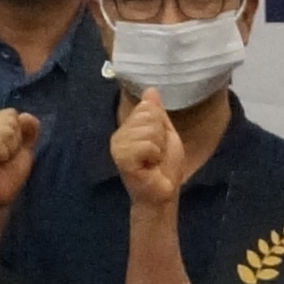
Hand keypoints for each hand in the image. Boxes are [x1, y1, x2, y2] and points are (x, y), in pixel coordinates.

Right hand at [0, 107, 41, 218]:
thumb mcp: (25, 148)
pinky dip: (1, 154)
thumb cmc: (9, 174)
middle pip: (8, 120)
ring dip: (8, 150)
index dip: (18, 133)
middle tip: (3, 158)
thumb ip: (29, 130)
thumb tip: (25, 116)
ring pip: (4, 130)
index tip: (10, 150)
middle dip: (14, 141)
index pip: (11, 113)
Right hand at [108, 88, 182, 210]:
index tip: (159, 144)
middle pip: (148, 115)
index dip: (161, 125)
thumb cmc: (164, 167)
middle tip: (156, 155)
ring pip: (149, 129)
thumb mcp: (165, 134)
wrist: (162, 194)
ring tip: (153, 161)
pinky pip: (145, 144)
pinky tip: (149, 166)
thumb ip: (157, 113)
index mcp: (127, 127)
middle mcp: (118, 134)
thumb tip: (150, 89)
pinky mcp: (121, 158)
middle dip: (160, 136)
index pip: (148, 107)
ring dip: (158, 147)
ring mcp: (118, 146)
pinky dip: (154, 155)